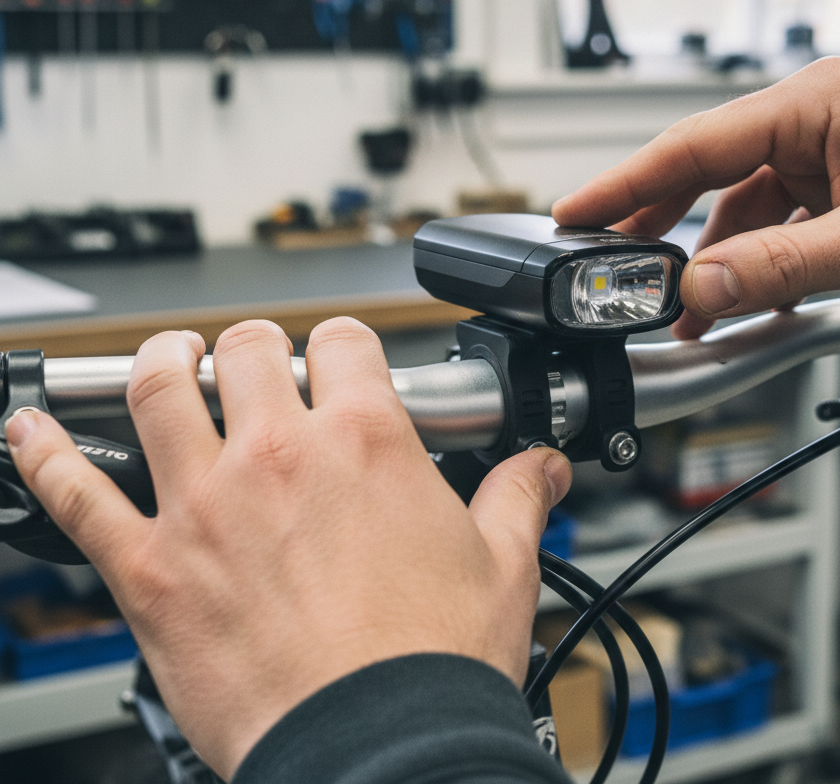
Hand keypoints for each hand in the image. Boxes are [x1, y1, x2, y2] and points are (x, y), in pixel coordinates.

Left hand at [5, 318, 570, 779]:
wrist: (381, 751)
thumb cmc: (434, 662)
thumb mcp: (502, 563)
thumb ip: (519, 496)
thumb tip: (543, 466)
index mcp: (366, 441)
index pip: (345, 342)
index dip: (345, 346)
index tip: (343, 365)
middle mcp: (281, 454)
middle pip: (248, 348)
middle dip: (257, 348)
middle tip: (260, 368)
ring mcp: (207, 505)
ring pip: (159, 390)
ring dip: (161, 364)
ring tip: (169, 362)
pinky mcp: (154, 570)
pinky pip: (79, 497)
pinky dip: (45, 458)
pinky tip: (30, 433)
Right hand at [553, 57, 839, 337]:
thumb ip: (781, 268)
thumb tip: (701, 287)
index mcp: (814, 104)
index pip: (692, 144)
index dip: (625, 183)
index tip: (575, 211)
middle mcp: (813, 118)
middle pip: (706, 170)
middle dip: (657, 222)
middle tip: (608, 261)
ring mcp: (828, 149)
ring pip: (741, 203)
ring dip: (715, 257)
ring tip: (685, 308)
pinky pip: (779, 221)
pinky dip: (759, 262)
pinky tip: (748, 298)